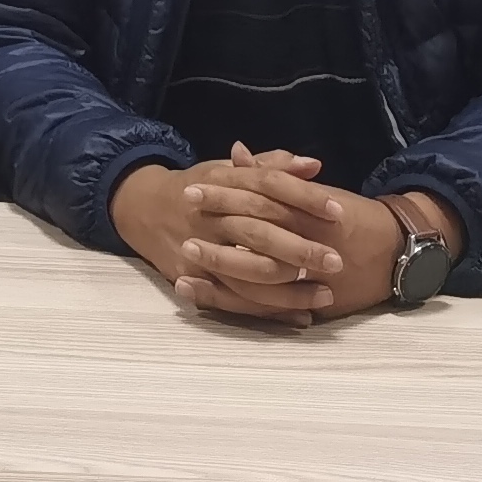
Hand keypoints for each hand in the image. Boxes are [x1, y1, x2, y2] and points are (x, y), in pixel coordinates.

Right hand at [113, 147, 354, 325]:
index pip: (269, 186)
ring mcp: (200, 249)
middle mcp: (211, 215)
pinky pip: (234, 300)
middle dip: (300, 249)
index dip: (304, 198)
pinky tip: (299, 315)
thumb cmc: (198, 187)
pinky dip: (268, 310)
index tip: (338, 211)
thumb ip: (271, 167)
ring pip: (248, 273)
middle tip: (337, 261)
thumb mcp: (228, 168)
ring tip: (325, 294)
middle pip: (259, 232)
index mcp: (223, 182)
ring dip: (289, 288)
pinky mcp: (193, 277)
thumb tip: (313, 165)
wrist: (143, 207)